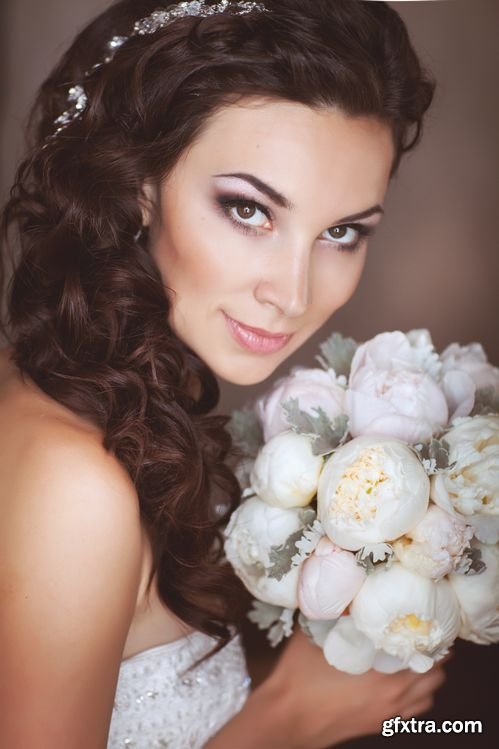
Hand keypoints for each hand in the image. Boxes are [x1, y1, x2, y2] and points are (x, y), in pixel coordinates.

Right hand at [263, 628, 448, 748]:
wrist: (285, 717)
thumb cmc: (300, 676)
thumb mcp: (319, 633)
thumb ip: (340, 613)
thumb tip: (352, 591)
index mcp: (385, 675)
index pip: (428, 654)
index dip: (432, 634)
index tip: (429, 617)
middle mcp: (393, 697)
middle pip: (435, 675)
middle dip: (433, 653)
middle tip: (421, 632)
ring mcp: (386, 715)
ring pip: (427, 696)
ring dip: (427, 675)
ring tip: (413, 655)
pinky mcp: (377, 725)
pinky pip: (411, 712)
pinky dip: (414, 695)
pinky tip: (397, 679)